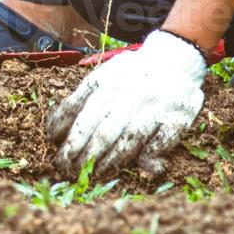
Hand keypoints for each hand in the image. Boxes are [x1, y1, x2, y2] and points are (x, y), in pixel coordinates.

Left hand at [45, 29, 206, 176]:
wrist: (175, 58)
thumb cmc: (130, 74)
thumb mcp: (102, 76)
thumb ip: (79, 100)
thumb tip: (54, 133)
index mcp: (107, 82)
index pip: (82, 114)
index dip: (69, 139)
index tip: (57, 155)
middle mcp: (130, 92)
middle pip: (104, 132)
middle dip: (85, 156)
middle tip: (71, 172)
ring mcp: (155, 106)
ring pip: (130, 140)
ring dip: (111, 162)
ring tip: (95, 175)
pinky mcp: (179, 118)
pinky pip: (161, 143)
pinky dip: (149, 157)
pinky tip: (138, 167)